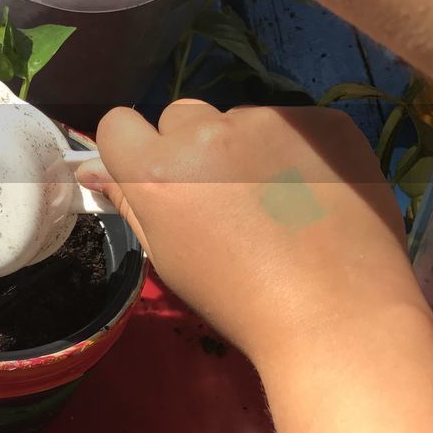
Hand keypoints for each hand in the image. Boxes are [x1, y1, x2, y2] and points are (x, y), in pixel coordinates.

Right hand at [76, 102, 427, 362]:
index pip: (118, 123)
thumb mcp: (170, 259)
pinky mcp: (323, 122)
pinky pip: (294, 124)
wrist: (338, 315)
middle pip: (180, 117)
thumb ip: (132, 203)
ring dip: (245, 148)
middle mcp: (208, 131)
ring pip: (240, 121)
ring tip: (277, 204)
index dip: (133, 150)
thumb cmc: (239, 301)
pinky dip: (296, 151)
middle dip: (190, 148)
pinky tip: (314, 197)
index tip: (156, 178)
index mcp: (158, 169)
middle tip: (222, 199)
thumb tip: (94, 171)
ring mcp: (270, 120)